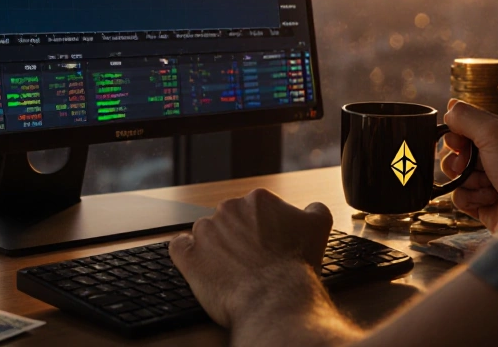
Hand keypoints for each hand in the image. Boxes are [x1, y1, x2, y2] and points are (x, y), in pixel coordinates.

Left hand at [169, 188, 332, 327]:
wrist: (275, 298)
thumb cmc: (295, 266)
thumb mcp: (318, 228)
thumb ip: (314, 209)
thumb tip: (312, 207)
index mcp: (258, 199)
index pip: (256, 210)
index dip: (262, 230)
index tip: (267, 247)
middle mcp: (229, 208)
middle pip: (231, 220)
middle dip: (239, 238)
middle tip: (252, 261)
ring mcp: (205, 231)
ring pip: (206, 234)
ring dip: (215, 248)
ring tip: (232, 270)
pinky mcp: (188, 255)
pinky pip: (179, 247)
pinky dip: (187, 253)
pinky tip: (200, 264)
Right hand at [441, 99, 497, 229]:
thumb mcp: (493, 133)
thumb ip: (467, 117)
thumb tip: (449, 108)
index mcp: (495, 136)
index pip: (461, 127)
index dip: (454, 134)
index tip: (459, 142)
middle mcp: (489, 156)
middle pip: (453, 152)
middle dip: (457, 159)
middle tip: (469, 164)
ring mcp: (484, 180)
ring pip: (453, 175)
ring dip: (467, 181)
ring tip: (487, 185)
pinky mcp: (480, 202)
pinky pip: (458, 197)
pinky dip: (470, 198)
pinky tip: (489, 199)